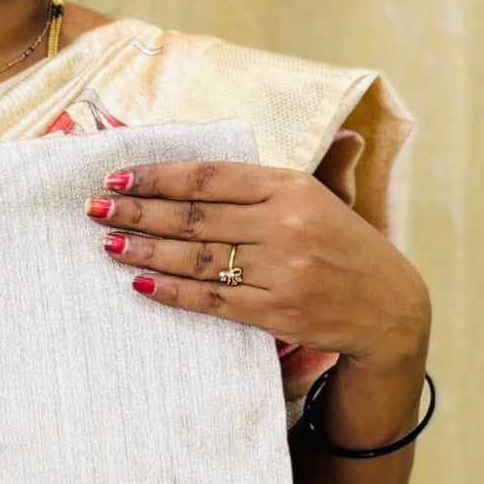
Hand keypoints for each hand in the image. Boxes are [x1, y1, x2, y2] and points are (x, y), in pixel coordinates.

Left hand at [86, 157, 428, 379]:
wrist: (388, 306)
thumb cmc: (340, 246)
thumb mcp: (313, 198)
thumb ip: (259, 184)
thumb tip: (191, 172)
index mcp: (290, 185)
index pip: (209, 176)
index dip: (158, 176)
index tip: (117, 177)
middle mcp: (284, 223)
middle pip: (194, 216)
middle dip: (138, 211)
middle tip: (94, 209)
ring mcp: (280, 269)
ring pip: (196, 257)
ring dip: (145, 249)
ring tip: (109, 243)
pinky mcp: (276, 311)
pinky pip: (211, 298)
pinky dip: (172, 290)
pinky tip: (141, 281)